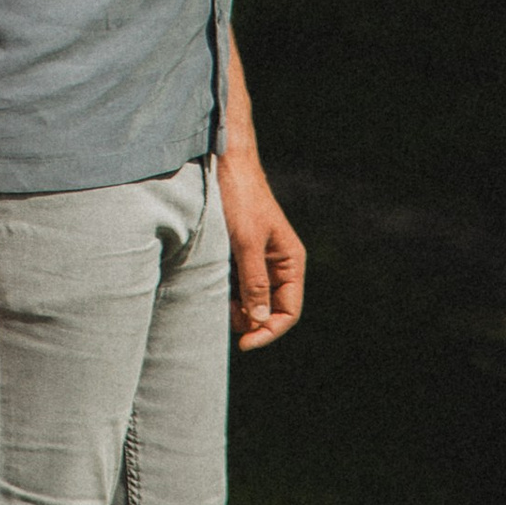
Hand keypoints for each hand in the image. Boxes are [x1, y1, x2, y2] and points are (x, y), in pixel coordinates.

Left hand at [215, 147, 304, 349]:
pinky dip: (230, 291)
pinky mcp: (242, 249)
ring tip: (218, 305)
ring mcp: (261, 256)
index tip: (244, 343)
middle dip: (252, 321)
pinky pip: (240, 281)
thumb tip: (261, 321)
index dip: (269, 331)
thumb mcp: (246, 242)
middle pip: (272, 307)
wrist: (225, 161)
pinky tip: (214, 290)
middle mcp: (280, 261)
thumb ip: (254, 283)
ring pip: (254, 296)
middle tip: (226, 322)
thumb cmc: (239, 197)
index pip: (288, 311)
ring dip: (239, 308)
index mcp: (291, 260)